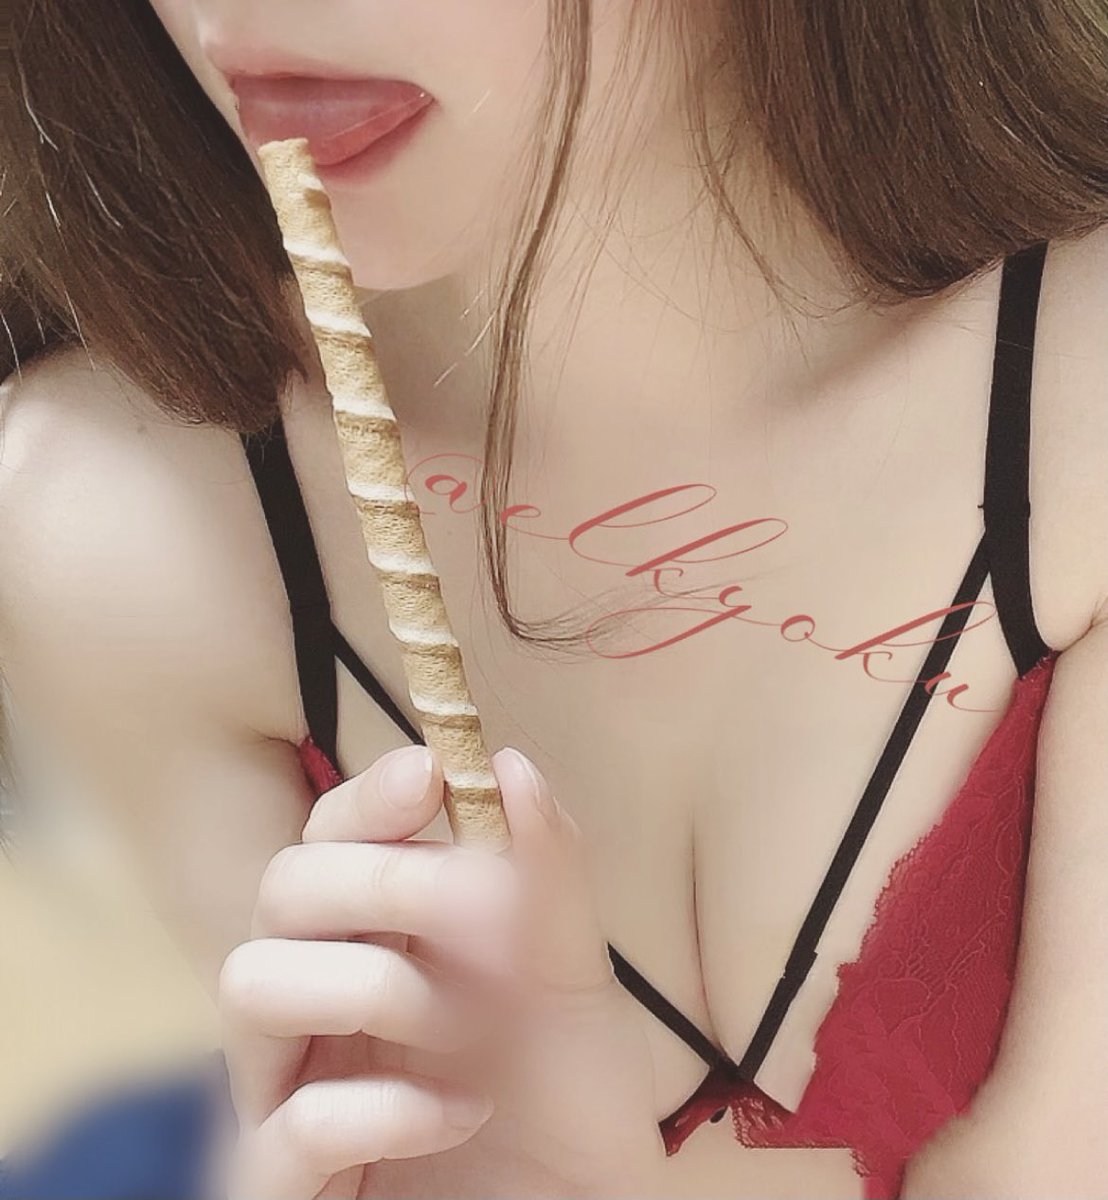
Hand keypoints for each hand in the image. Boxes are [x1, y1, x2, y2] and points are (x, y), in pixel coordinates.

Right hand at [219, 744, 665, 1199]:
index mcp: (375, 935)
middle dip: (383, 880)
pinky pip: (287, 1127)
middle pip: (282, 887)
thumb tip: (511, 765)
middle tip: (476, 908)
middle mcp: (321, 999)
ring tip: (460, 1028)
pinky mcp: (288, 1183)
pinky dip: (383, 1108)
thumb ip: (547, 873)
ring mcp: (293, 1087)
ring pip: (250, 982)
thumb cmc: (562, 1094)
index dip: (369, 798)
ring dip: (372, 984)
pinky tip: (459, 1112)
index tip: (430, 775)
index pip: (332, 838)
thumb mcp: (570, 975)